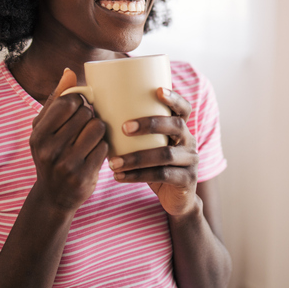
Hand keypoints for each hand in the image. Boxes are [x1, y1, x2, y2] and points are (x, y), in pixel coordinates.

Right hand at [29, 69, 108, 213]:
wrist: (53, 196)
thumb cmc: (50, 154)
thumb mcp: (44, 129)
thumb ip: (57, 100)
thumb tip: (69, 72)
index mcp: (38, 134)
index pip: (69, 102)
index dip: (80, 101)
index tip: (80, 108)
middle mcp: (49, 149)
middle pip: (86, 114)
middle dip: (90, 115)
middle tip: (87, 123)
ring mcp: (66, 164)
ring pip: (98, 128)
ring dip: (100, 130)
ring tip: (93, 135)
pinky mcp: (83, 176)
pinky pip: (105, 147)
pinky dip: (104, 147)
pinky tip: (96, 152)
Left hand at [108, 87, 198, 216]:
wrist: (175, 198)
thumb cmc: (155, 165)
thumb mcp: (150, 146)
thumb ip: (136, 131)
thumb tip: (98, 110)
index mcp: (181, 128)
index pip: (184, 108)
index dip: (174, 98)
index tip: (157, 91)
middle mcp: (190, 141)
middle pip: (176, 126)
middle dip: (149, 124)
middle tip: (124, 128)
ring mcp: (190, 160)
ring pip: (165, 155)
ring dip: (136, 158)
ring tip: (113, 162)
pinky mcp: (186, 180)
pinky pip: (161, 175)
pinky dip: (137, 176)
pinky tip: (119, 176)